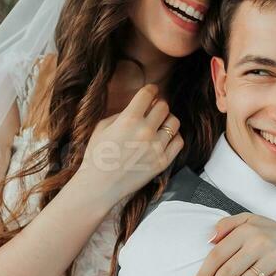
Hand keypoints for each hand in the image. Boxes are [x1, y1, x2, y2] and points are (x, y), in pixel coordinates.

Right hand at [68, 84, 181, 207]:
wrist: (99, 186)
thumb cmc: (97, 155)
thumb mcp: (102, 127)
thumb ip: (122, 113)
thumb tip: (140, 107)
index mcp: (128, 119)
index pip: (148, 94)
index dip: (151, 90)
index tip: (151, 91)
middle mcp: (145, 131)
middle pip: (164, 106)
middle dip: (158, 105)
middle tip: (153, 110)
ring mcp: (156, 147)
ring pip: (174, 122)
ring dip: (167, 120)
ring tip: (159, 125)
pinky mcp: (163, 162)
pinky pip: (179, 142)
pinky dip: (173, 137)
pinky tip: (164, 139)